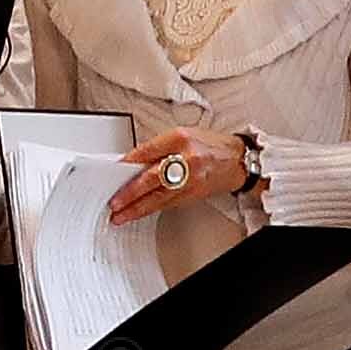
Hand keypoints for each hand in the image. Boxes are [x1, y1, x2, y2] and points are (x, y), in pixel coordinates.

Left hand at [114, 128, 248, 221]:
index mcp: (179, 139)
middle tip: (114, 202)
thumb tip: (133, 161)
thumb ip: (157, 146)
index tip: (112, 172)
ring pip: (159, 197)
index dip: (127, 163)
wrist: (237, 160)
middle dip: (130, 193)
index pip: (146, 151)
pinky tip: (141, 213)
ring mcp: (190, 180)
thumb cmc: (210, 144)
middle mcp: (185, 161)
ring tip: (121, 215)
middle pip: (151, 178)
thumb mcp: (181, 134)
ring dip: (138, 208)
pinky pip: (169, 203)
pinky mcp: (194, 194)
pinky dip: (152, 208)